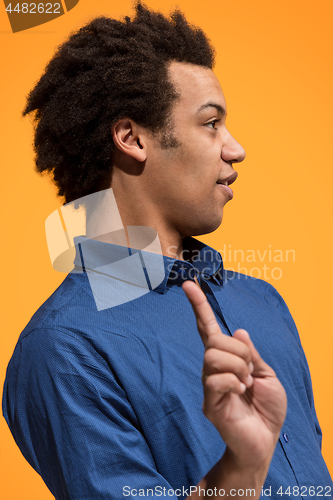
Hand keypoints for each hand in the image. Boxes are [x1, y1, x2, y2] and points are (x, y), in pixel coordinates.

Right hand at [182, 280, 286, 469]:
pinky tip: (241, 394)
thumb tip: (237, 331)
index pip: (207, 327)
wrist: (265, 440)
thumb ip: (251, 353)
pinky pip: (217, 379)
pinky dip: (236, 383)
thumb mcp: (267, 374)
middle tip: (250, 372)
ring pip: (214, 356)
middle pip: (214, 340)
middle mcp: (212, 369)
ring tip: (246, 384)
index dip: (199, 305)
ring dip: (238, 367)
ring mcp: (208, 385)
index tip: (189, 284)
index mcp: (226, 359)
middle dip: (240, 352)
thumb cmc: (266, 409)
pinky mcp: (209, 403)